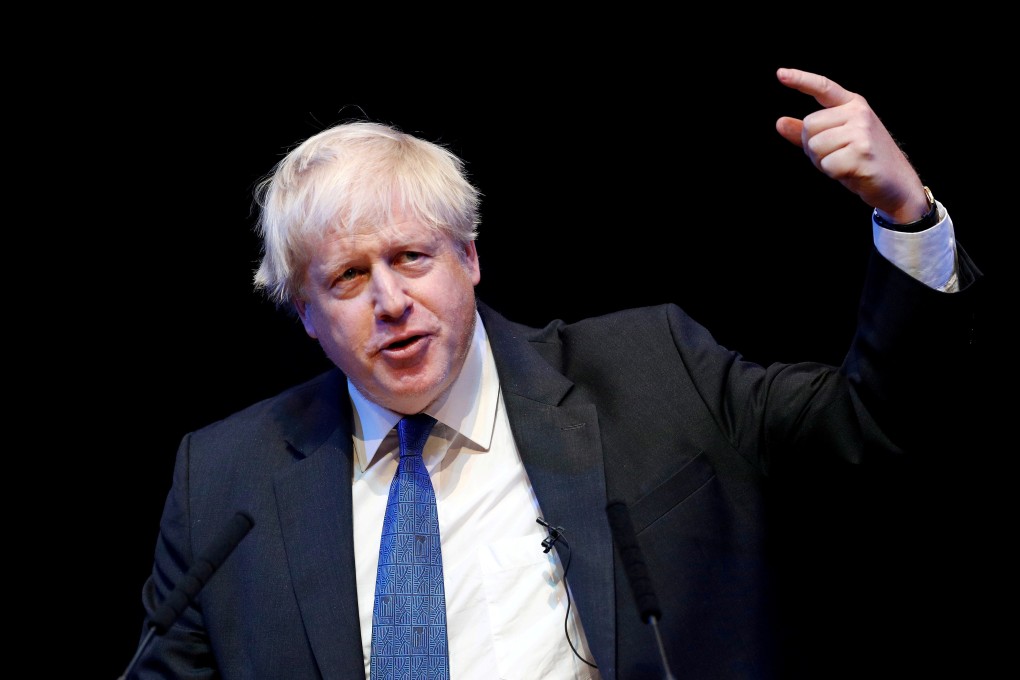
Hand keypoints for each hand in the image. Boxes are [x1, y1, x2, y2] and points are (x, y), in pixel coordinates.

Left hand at [775, 68, 930, 223]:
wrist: (896, 184)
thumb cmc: (862, 161)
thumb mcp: (834, 141)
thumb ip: (806, 132)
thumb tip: (779, 122)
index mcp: (853, 105)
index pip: (823, 88)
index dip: (801, 80)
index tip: (780, 73)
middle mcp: (858, 112)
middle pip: (809, 125)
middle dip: (813, 147)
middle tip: (837, 155)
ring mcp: (862, 131)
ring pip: (815, 146)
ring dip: (823, 162)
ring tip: (845, 163)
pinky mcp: (862, 152)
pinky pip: (827, 164)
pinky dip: (833, 173)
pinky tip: (852, 172)